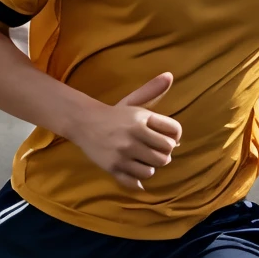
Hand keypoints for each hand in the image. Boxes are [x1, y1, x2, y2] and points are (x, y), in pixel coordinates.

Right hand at [73, 72, 181, 189]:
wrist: (83, 122)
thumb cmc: (114, 115)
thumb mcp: (133, 101)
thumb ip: (152, 89)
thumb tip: (170, 75)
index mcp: (142, 118)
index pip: (175, 131)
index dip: (174, 136)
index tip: (166, 138)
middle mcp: (133, 135)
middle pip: (166, 153)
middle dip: (163, 153)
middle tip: (154, 150)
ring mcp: (123, 153)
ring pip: (153, 169)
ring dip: (151, 166)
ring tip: (143, 160)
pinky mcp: (113, 167)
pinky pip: (136, 181)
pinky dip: (138, 179)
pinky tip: (134, 170)